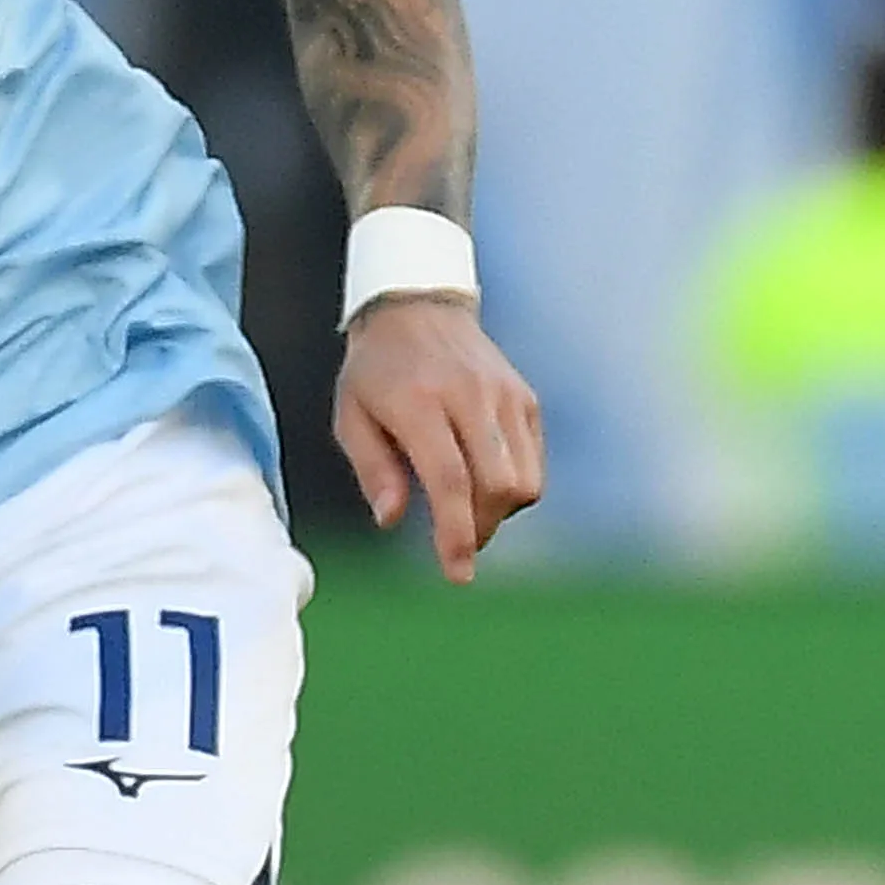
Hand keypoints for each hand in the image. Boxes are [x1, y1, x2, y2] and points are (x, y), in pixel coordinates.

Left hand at [334, 294, 542, 581]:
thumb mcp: (351, 416)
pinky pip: (533, 462)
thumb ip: (372, 469)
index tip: (456, 574)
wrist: (418, 310)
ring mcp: (505, 396)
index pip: (450, 480)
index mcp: (419, 401)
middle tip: (456, 544)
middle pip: (497, 487)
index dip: (456, 533)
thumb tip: (391, 521)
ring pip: (525, 480)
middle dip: (480, 529)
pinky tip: (483, 482)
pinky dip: (514, 487)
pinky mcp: (525, 399)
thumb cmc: (375, 372)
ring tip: (466, 509)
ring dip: (499, 512)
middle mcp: (470, 396)